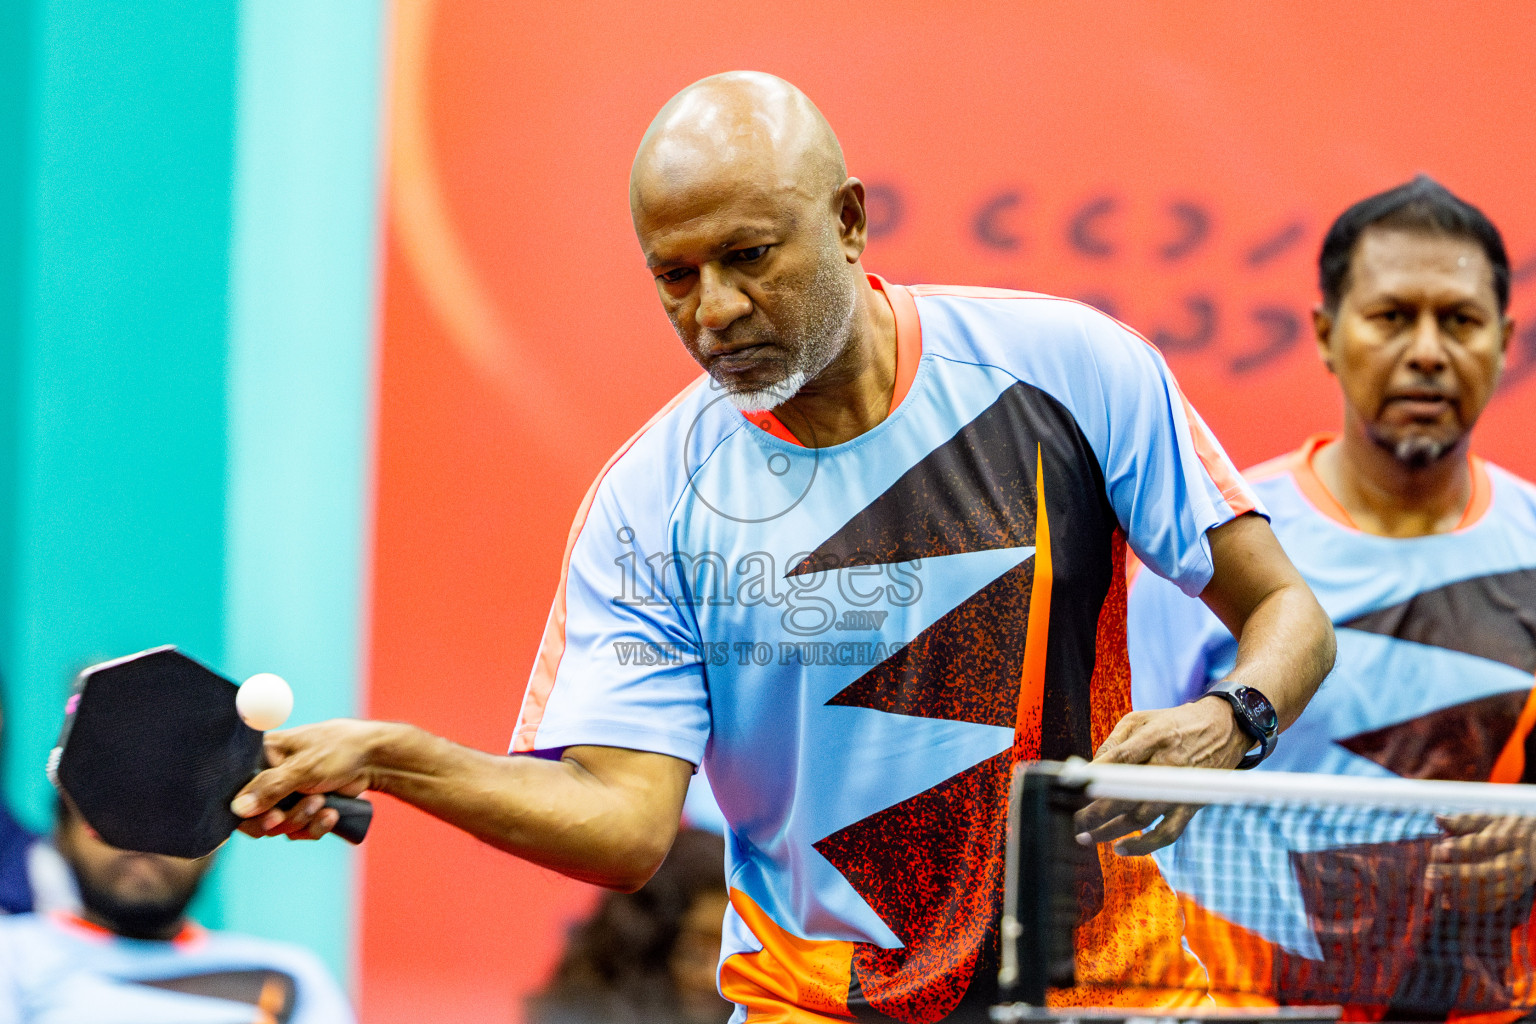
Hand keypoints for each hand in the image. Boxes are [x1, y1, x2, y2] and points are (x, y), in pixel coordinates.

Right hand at [232, 719, 386, 840]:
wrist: (374, 759)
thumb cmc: (338, 750)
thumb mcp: (303, 767)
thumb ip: (270, 787)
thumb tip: (237, 809)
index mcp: (261, 756)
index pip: (236, 791)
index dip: (249, 811)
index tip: (272, 816)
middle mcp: (268, 776)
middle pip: (255, 816)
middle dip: (282, 818)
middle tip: (304, 808)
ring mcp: (286, 794)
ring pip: (278, 826)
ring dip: (301, 820)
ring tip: (322, 803)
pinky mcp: (303, 808)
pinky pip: (298, 830)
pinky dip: (314, 827)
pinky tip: (331, 815)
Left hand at [1074, 697, 1250, 855]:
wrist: (1225, 727)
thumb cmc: (1174, 723)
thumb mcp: (1141, 719)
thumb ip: (1114, 742)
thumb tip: (1090, 769)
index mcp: (1154, 737)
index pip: (1118, 760)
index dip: (1093, 776)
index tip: (1069, 788)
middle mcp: (1168, 764)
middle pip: (1126, 793)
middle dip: (1094, 811)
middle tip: (1073, 821)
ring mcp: (1180, 787)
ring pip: (1141, 817)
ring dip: (1110, 830)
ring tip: (1087, 836)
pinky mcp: (1191, 804)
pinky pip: (1168, 833)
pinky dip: (1144, 845)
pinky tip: (1121, 848)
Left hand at [1427, 814, 1535, 913]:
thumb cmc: (1509, 828)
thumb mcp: (1490, 819)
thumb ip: (1464, 822)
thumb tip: (1438, 819)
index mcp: (1515, 840)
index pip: (1488, 845)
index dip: (1464, 848)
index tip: (1441, 848)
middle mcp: (1519, 863)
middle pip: (1489, 872)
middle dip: (1457, 874)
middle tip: (1430, 872)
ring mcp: (1518, 882)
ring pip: (1490, 892)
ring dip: (1459, 892)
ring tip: (1432, 885)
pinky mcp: (1513, 895)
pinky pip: (1492, 904)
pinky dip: (1469, 905)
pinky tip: (1446, 901)